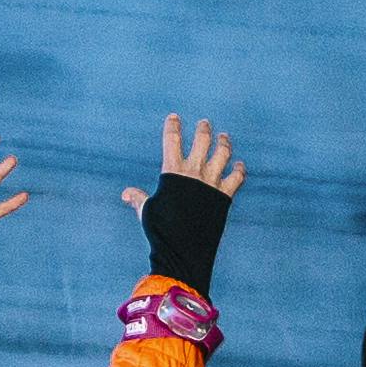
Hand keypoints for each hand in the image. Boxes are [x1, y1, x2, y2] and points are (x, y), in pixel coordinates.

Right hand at [120, 114, 244, 223]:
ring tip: (224, 137)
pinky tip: (239, 165)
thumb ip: (139, 198)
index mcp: (173, 172)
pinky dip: (239, 170)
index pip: (172, 140)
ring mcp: (211, 183)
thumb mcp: (146, 211)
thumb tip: (126, 193)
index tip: (174, 117)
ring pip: (222, 154)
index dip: (173, 126)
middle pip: (202, 141)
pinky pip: (236, 178)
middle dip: (203, 129)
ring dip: (224, 143)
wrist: (182, 249)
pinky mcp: (224, 196)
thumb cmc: (161, 231)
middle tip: (204, 123)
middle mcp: (194, 173)